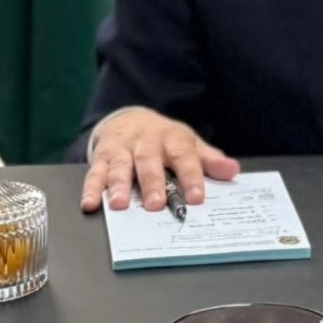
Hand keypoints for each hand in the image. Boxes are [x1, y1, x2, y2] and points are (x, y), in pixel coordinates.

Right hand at [81, 105, 237, 211]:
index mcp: (172, 139)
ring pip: (119, 166)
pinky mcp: (101, 156)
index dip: (191, 176)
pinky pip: (95, 172)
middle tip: (156, 204)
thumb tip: (232, 171)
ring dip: (118, 185)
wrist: (129, 119)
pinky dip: (91, 188)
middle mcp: (146, 142)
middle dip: (152, 183)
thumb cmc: (163, 140)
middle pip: (149, 161)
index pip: (184, 156)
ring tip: (120, 204)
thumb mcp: (189, 144)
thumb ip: (209, 159)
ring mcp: (122, 149)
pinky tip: (90, 204)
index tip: (196, 197)